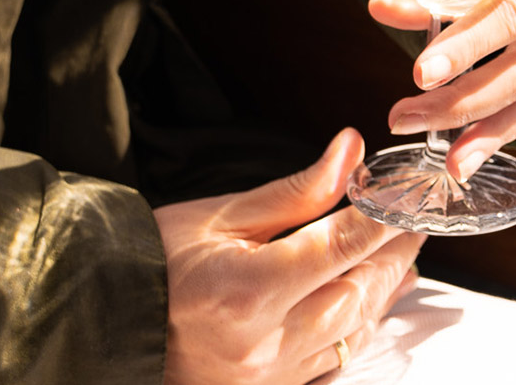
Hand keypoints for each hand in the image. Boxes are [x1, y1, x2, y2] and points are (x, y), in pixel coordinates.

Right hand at [156, 129, 422, 384]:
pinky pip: (330, 365)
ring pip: (352, 333)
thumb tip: (352, 153)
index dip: (385, 216)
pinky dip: (355, 330)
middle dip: (393, 254)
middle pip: (358, 293)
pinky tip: (367, 306)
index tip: (409, 193)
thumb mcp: (219, 216)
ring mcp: (267, 378)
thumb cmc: (151, 265)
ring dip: (383, 293)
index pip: (342, 246)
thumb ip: (296, 192)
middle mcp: (264, 345)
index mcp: (249, 291)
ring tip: (402, 259)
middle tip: (414, 222)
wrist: (102, 325)